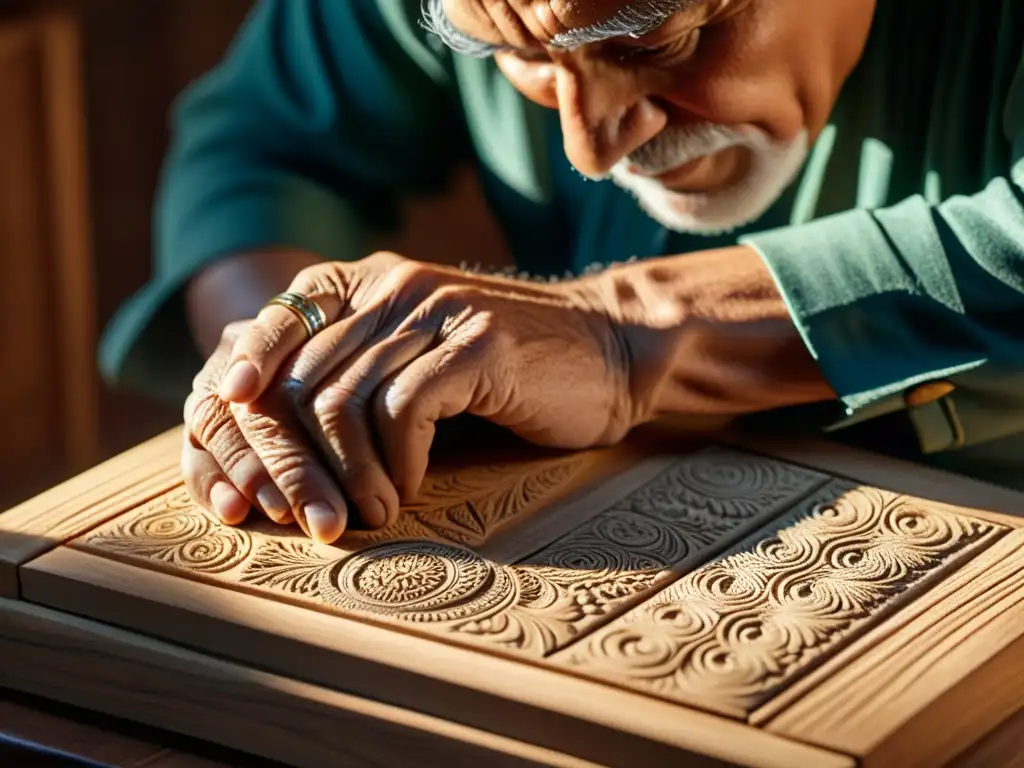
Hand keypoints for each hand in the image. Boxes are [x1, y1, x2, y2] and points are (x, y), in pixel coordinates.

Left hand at [208, 252, 633, 541]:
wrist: (605, 355)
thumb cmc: (505, 373)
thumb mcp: (418, 358)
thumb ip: (355, 369)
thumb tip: (270, 428)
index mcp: (368, 281)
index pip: (278, 322)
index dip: (245, 377)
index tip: (226, 429)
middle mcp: (393, 285)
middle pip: (303, 377)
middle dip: (291, 460)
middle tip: (305, 515)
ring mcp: (436, 310)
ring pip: (345, 400)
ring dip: (345, 474)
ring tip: (363, 514)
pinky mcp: (477, 345)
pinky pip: (403, 411)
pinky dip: (395, 465)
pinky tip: (406, 491)